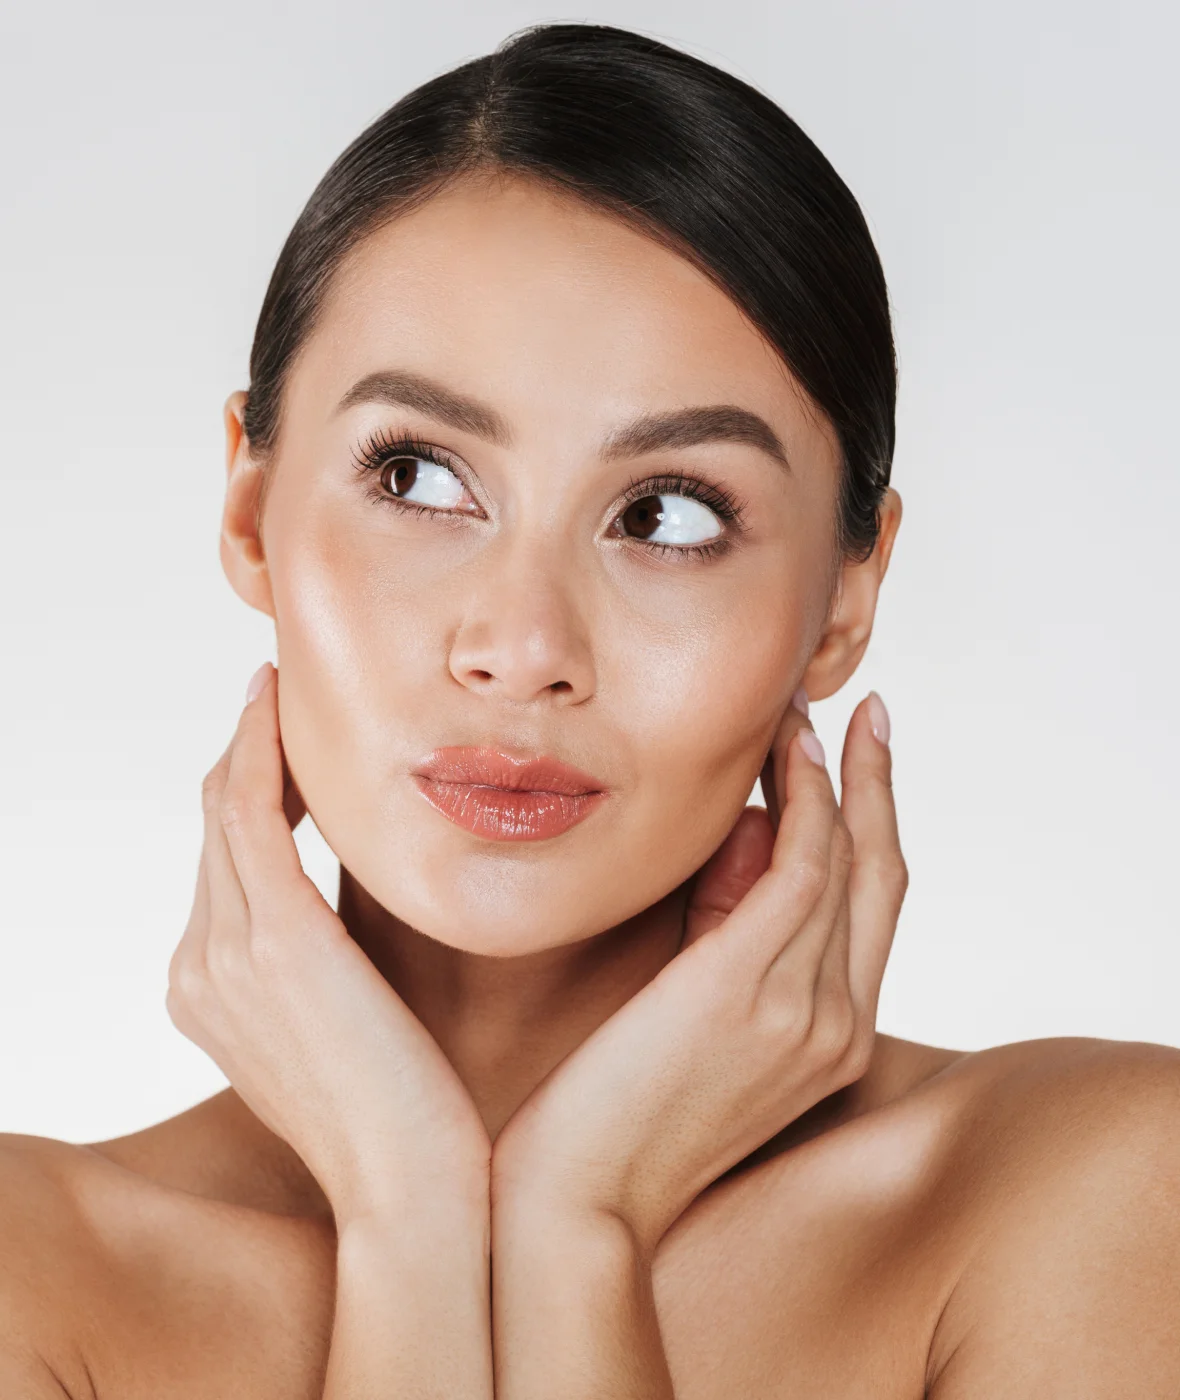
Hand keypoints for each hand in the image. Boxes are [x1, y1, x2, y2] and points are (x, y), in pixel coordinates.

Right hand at [166, 662, 489, 1224]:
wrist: (416, 1196)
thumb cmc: (408, 1117)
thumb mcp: (351, 1029)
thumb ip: (333, 969)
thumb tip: (363, 917)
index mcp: (211, 992)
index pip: (223, 864)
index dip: (252, 793)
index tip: (291, 743)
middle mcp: (199, 968)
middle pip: (214, 828)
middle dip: (248, 756)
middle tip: (288, 697)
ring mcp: (226, 954)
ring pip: (224, 810)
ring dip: (253, 740)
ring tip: (286, 691)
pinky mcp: (274, 940)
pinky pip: (247, 813)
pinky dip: (258, 749)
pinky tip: (280, 706)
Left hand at [492, 692, 905, 1255]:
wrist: (575, 1205)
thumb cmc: (613, 1115)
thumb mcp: (692, 1014)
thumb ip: (727, 931)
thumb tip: (747, 835)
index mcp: (834, 1041)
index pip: (874, 911)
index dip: (875, 826)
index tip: (858, 759)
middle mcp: (839, 1025)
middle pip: (881, 874)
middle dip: (876, 784)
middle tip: (866, 711)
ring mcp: (805, 1011)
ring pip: (846, 860)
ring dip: (833, 774)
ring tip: (807, 712)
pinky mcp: (752, 990)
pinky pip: (804, 867)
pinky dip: (807, 801)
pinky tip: (789, 753)